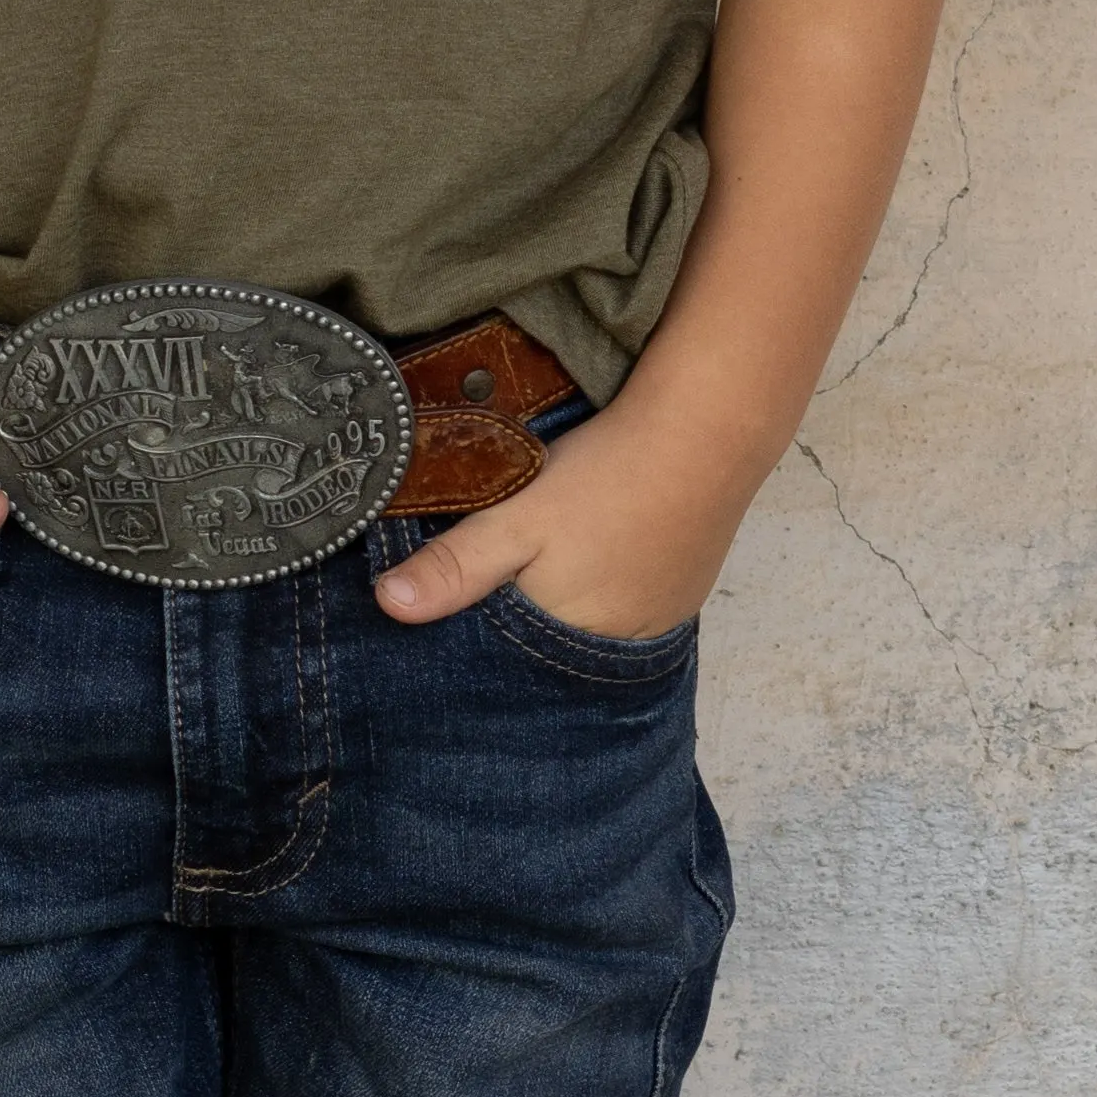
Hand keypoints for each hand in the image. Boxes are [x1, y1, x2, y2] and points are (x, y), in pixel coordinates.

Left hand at [372, 398, 751, 640]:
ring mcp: (655, 624)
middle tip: (491, 581)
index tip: (447, 612)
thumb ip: (457, 564)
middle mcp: (617, 649)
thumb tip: (388, 606)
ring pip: (583, 632)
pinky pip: (621, 612)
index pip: (504, 663)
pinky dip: (597, 594)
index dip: (473, 639)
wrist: (707, 434)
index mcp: (569, 640)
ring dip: (557, 611)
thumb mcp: (519, 516)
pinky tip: (585, 560)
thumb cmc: (608, 477)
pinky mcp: (678, 596)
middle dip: (513, 628)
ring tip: (537, 570)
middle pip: (545, 652)